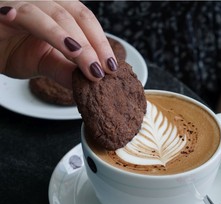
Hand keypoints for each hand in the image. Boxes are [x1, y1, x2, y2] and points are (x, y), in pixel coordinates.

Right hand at [0, 1, 117, 88]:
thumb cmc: (10, 50)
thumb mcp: (44, 62)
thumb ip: (66, 69)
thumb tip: (92, 80)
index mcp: (57, 11)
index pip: (86, 21)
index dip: (101, 42)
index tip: (111, 66)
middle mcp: (44, 2)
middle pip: (76, 15)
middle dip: (93, 45)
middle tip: (102, 70)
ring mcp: (24, 2)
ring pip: (54, 15)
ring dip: (70, 39)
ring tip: (83, 60)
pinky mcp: (3, 9)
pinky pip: (21, 12)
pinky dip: (29, 20)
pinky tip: (44, 34)